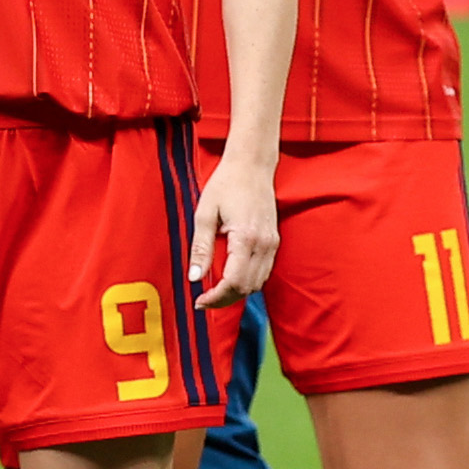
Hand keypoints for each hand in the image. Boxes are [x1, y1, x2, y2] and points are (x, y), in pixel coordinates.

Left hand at [189, 140, 279, 307]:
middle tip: (203, 301)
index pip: (235, 281)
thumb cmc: (225, 185)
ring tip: (213, 292)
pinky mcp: (274, 241)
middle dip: (225, 299)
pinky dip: (247, 280)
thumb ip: (200, 248)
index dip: (217, 297)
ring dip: (237, 292)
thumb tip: (194, 277)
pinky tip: (228, 278)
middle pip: (248, 287)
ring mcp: (273, 243)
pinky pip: (263, 271)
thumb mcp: (204, 214)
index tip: (199, 301)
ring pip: (258, 282)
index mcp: (247, 238)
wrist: (252, 167)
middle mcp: (265, 244)